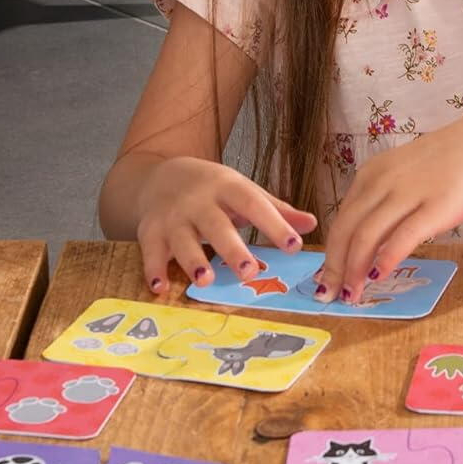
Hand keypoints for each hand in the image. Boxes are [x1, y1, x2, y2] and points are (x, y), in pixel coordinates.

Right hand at [134, 156, 316, 293]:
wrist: (162, 174)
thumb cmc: (214, 190)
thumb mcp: (245, 192)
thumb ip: (276, 210)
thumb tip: (312, 224)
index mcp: (228, 188)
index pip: (254, 204)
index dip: (274, 224)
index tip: (293, 245)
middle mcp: (199, 201)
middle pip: (217, 225)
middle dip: (232, 249)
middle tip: (250, 272)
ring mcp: (173, 217)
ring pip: (182, 240)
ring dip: (193, 261)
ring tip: (206, 280)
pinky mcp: (150, 231)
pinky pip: (150, 251)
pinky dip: (153, 270)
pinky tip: (159, 289)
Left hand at [315, 116, 462, 302]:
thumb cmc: (451, 161)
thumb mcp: (405, 175)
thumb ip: (386, 202)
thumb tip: (371, 241)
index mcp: (372, 174)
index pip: (341, 219)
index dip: (330, 253)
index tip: (328, 276)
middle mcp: (383, 182)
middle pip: (346, 229)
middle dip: (335, 266)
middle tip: (331, 293)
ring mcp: (408, 193)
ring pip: (367, 235)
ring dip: (355, 269)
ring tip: (352, 294)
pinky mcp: (436, 207)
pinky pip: (402, 236)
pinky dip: (386, 259)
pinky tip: (380, 276)